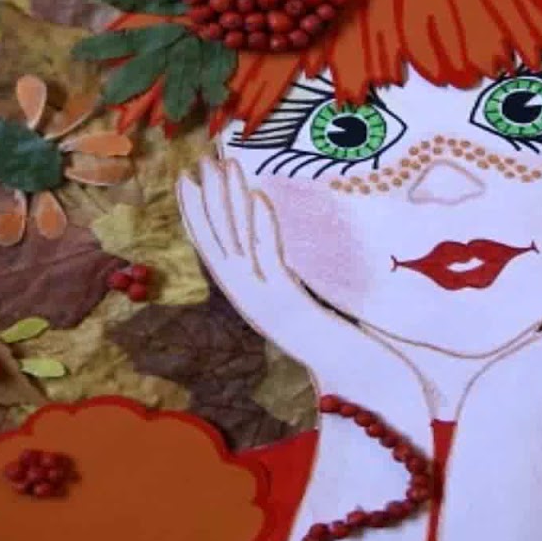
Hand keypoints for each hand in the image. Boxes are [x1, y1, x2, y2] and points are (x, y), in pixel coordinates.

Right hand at [177, 158, 427, 424]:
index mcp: (246, 297)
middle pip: (219, 240)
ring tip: (225, 166)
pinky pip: (270, 260)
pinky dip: (262, 228)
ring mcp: (263, 302)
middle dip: (208, 198)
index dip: (194, 213)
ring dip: (231, 202)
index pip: (211, 248)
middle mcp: (247, 298)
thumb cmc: (334, 345)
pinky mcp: (286, 304)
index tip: (185, 178)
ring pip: (238, 244)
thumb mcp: (298, 306)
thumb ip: (280, 279)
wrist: (356, 381)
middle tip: (201, 159)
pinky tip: (260, 198)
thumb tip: (268, 247)